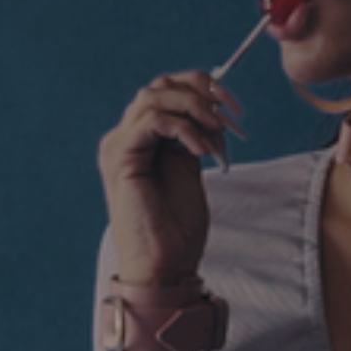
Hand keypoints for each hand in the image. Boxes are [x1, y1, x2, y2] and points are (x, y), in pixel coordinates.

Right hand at [97, 70, 243, 284]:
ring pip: (153, 96)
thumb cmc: (176, 227)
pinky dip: (182, 128)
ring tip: (216, 132)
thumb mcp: (188, 169)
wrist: (164, 264)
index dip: (201, 88)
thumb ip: (190, 138)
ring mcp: (118, 146)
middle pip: (160, 86)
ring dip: (193, 108)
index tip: (232, 106)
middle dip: (201, 93)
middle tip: (229, 116)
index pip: (165, 90)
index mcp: (139, 139)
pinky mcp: (120, 157)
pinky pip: (151, 121)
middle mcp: (124, 137)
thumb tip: (209, 110)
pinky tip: (200, 150)